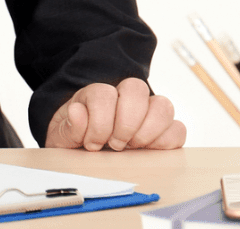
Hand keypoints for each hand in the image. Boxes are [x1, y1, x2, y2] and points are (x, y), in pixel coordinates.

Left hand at [45, 78, 186, 149]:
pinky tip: (147, 152)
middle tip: (115, 145)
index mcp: (96, 94)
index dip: (99, 121)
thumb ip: (68, 126)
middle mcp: (124, 96)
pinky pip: (178, 130)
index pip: (104, 93)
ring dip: (148, 131)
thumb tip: (76, 112)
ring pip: (163, 105)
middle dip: (126, 122)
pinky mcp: (164, 131)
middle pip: (136, 88)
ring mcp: (148, 112)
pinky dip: (166, 142)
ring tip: (132, 148)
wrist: (85, 150)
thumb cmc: (75, 139)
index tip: (92, 144)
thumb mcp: (61, 136)